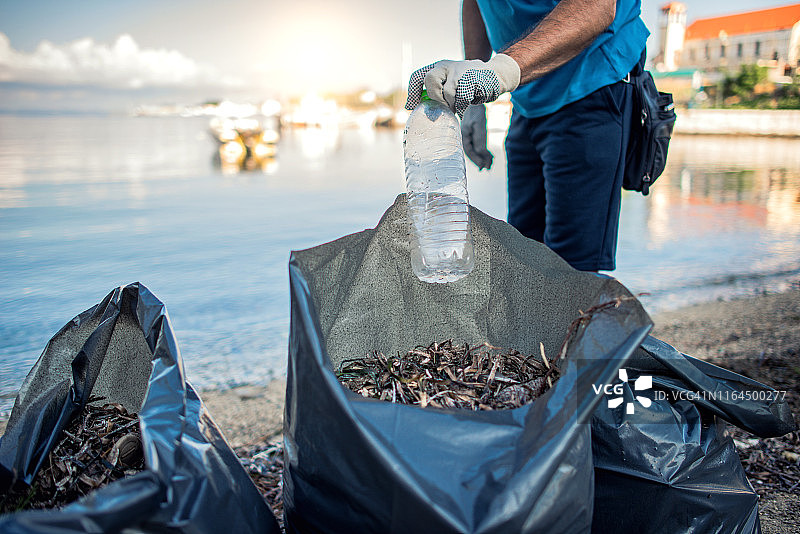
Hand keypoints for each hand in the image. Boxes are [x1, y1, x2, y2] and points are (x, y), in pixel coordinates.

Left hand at [405, 54, 519, 117]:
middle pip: (430, 80)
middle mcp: (447, 65)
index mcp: (439, 67)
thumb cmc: (469, 84)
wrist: (495, 75)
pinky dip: (461, 107)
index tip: (411, 107)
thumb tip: (421, 108)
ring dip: (451, 105)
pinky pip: (461, 98)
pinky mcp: (473, 78)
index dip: (412, 92)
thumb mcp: (451, 84)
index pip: (418, 76)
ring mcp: (460, 70)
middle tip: (441, 107)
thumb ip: (438, 91)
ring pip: (447, 92)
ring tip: (456, 108)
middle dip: (434, 98)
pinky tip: (464, 107)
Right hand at [461, 104, 492, 169]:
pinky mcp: (472, 130)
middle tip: (488, 167)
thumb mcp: (479, 126)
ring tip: (490, 162)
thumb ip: (480, 141)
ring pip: (474, 148)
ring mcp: (468, 132)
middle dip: (480, 159)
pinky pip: (476, 143)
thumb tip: (482, 155)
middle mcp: (464, 135)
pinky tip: (488, 153)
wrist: (476, 98)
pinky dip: (482, 149)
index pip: (469, 151)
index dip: (476, 160)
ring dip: (482, 156)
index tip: (483, 166)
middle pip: (471, 151)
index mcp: (463, 135)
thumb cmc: (477, 111)